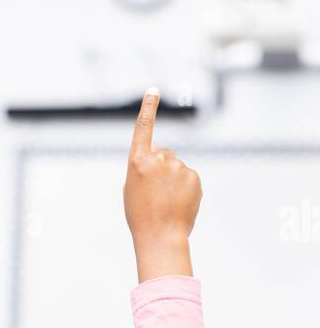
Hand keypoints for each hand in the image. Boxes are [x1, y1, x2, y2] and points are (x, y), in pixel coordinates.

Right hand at [124, 88, 201, 281]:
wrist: (161, 236)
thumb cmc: (141, 215)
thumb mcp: (133, 187)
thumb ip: (145, 166)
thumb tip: (163, 153)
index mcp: (137, 162)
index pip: (144, 128)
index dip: (149, 108)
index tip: (154, 91)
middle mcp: (159, 159)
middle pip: (164, 154)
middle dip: (162, 168)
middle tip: (156, 193)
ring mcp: (178, 167)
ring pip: (177, 167)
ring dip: (174, 181)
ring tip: (167, 202)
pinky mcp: (194, 177)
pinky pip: (189, 178)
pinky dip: (185, 188)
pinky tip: (178, 203)